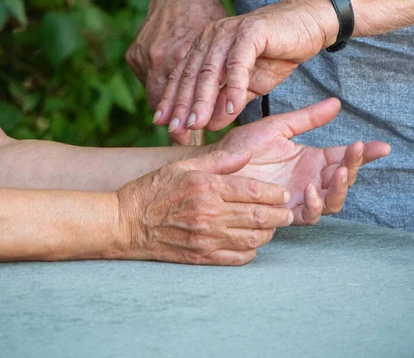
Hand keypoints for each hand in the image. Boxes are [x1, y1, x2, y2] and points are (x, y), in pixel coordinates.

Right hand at [116, 149, 293, 265]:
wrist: (126, 223)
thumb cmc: (153, 189)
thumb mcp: (183, 166)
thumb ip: (218, 160)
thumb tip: (246, 154)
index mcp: (207, 187)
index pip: (254, 191)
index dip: (275, 193)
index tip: (283, 193)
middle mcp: (210, 214)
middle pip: (259, 216)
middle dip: (280, 214)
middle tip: (287, 211)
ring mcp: (206, 238)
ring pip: (252, 239)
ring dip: (268, 233)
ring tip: (273, 226)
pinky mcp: (201, 257)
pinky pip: (237, 258)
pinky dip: (251, 252)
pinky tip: (252, 243)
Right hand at [127, 0, 227, 143]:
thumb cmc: (208, 15)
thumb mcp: (219, 40)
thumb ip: (223, 73)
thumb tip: (228, 110)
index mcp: (184, 52)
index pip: (185, 97)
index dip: (188, 119)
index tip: (192, 138)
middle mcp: (160, 56)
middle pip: (165, 101)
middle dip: (174, 121)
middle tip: (180, 138)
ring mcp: (145, 55)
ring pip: (154, 94)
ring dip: (165, 107)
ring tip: (173, 126)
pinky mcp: (134, 53)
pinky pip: (145, 81)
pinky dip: (158, 88)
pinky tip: (166, 97)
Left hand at [153, 0, 335, 133]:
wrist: (308, 25)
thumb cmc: (276, 54)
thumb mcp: (248, 86)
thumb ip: (227, 102)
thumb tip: (209, 126)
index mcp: (206, 46)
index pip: (183, 75)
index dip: (172, 100)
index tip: (161, 122)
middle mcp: (213, 36)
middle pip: (192, 74)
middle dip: (182, 104)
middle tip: (174, 129)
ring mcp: (230, 32)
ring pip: (211, 70)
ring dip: (203, 100)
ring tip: (198, 124)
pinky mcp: (251, 32)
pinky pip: (238, 63)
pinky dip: (234, 87)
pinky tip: (231, 109)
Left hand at [214, 98, 390, 224]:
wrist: (217, 164)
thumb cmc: (243, 146)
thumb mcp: (278, 127)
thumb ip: (307, 118)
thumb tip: (336, 103)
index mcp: (311, 159)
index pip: (343, 157)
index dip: (363, 154)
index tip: (381, 147)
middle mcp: (309, 179)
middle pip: (343, 180)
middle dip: (354, 168)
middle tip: (355, 152)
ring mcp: (298, 196)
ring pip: (332, 201)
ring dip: (339, 188)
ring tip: (337, 173)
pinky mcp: (285, 210)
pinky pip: (309, 214)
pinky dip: (314, 204)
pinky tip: (310, 189)